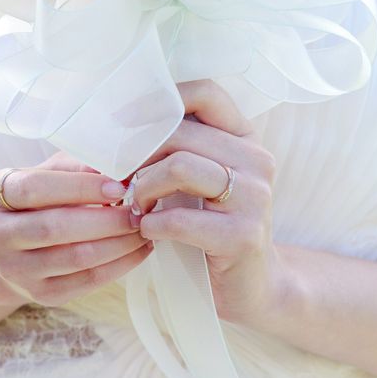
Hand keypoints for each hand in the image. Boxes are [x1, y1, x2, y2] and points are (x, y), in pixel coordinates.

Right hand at [0, 152, 152, 306]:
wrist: (15, 250)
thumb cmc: (39, 201)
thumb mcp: (48, 174)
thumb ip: (77, 166)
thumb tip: (120, 168)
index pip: (33, 188)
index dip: (79, 187)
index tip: (118, 187)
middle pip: (54, 228)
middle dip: (106, 219)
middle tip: (138, 211)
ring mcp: (13, 270)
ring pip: (75, 258)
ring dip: (119, 243)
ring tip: (143, 229)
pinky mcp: (39, 294)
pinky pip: (87, 281)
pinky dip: (120, 265)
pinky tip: (139, 250)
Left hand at [131, 80, 290, 326]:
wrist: (252, 284)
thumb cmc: (213, 227)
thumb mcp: (202, 179)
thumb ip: (179, 148)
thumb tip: (120, 125)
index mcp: (245, 138)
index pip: (205, 93)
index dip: (157, 101)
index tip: (121, 123)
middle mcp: (256, 160)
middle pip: (178, 132)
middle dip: (136, 155)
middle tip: (120, 180)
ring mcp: (254, 197)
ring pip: (177, 166)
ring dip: (142, 189)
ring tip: (137, 207)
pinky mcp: (243, 236)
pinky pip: (177, 219)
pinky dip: (151, 226)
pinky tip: (149, 233)